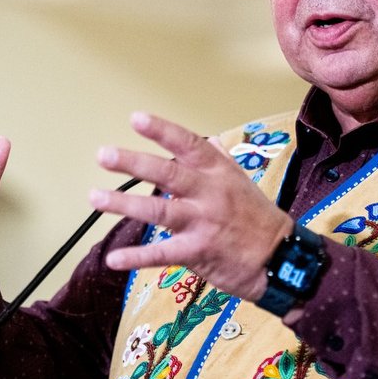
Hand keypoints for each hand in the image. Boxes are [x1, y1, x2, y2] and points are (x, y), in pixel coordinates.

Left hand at [90, 112, 294, 301]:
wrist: (282, 258)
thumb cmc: (259, 220)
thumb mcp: (243, 182)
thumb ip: (221, 161)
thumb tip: (208, 140)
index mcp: (219, 173)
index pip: (189, 145)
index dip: (162, 131)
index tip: (137, 119)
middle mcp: (210, 193)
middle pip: (168, 173)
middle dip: (134, 162)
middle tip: (104, 155)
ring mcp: (204, 222)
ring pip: (159, 210)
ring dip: (124, 204)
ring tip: (95, 197)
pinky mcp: (199, 252)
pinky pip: (162, 254)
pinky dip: (136, 257)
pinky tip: (114, 259)